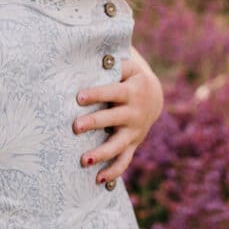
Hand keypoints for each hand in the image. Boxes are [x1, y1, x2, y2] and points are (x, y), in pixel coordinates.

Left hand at [74, 52, 162, 183]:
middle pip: (113, 119)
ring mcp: (134, 131)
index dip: (97, 94)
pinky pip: (124, 161)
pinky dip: (113, 171)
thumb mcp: (125, 65)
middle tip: (75, 127)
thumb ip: (109, 61)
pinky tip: (97, 180)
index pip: (112, 92)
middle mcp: (134, 112)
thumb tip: (86, 48)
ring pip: (119, 145)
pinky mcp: (132, 144)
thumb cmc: (127, 75)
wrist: (154, 95)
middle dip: (95, 123)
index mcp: (131, 90)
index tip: (79, 97)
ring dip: (102, 153)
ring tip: (83, 160)